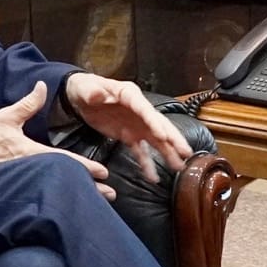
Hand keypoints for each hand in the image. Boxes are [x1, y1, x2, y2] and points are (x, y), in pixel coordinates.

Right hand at [0, 82, 113, 199]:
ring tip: (100, 203)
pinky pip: (47, 195)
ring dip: (79, 196)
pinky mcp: (22, 189)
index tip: (103, 172)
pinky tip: (74, 204)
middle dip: (89, 189)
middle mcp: (32, 170)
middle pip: (67, 181)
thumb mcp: (5, 118)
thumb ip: (27, 104)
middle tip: (111, 195)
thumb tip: (42, 86)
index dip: (85, 167)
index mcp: (31, 153)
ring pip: (59, 191)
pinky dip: (63, 199)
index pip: (64, 160)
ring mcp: (27, 182)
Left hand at [66, 72, 192, 181]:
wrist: (80, 97)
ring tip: (179, 167)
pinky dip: (147, 164)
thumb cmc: (85, 88)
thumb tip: (97, 94)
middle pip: (159, 125)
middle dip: (173, 139)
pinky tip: (153, 178)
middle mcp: (139, 111)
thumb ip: (92, 92)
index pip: (145, 109)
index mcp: (130, 95)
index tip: (163, 136)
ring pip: (156, 140)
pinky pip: (140, 152)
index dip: (154, 122)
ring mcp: (136, 125)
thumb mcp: (85, 88)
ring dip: (167, 153)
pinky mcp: (129, 136)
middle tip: (186, 152)